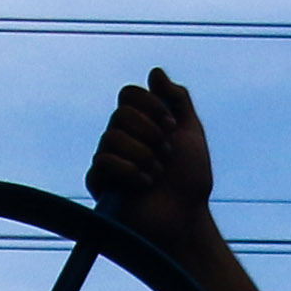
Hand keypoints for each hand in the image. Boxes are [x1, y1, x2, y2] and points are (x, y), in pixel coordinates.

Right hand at [87, 68, 215, 245]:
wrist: (185, 217)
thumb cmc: (190, 180)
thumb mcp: (191, 133)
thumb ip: (177, 100)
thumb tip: (155, 73)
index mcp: (140, 124)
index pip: (129, 94)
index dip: (151, 105)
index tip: (172, 127)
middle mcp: (120, 138)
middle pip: (120, 114)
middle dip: (150, 134)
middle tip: (166, 155)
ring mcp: (108, 160)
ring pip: (112, 137)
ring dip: (144, 156)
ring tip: (157, 176)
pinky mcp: (99, 184)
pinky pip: (103, 162)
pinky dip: (129, 171)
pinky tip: (144, 185)